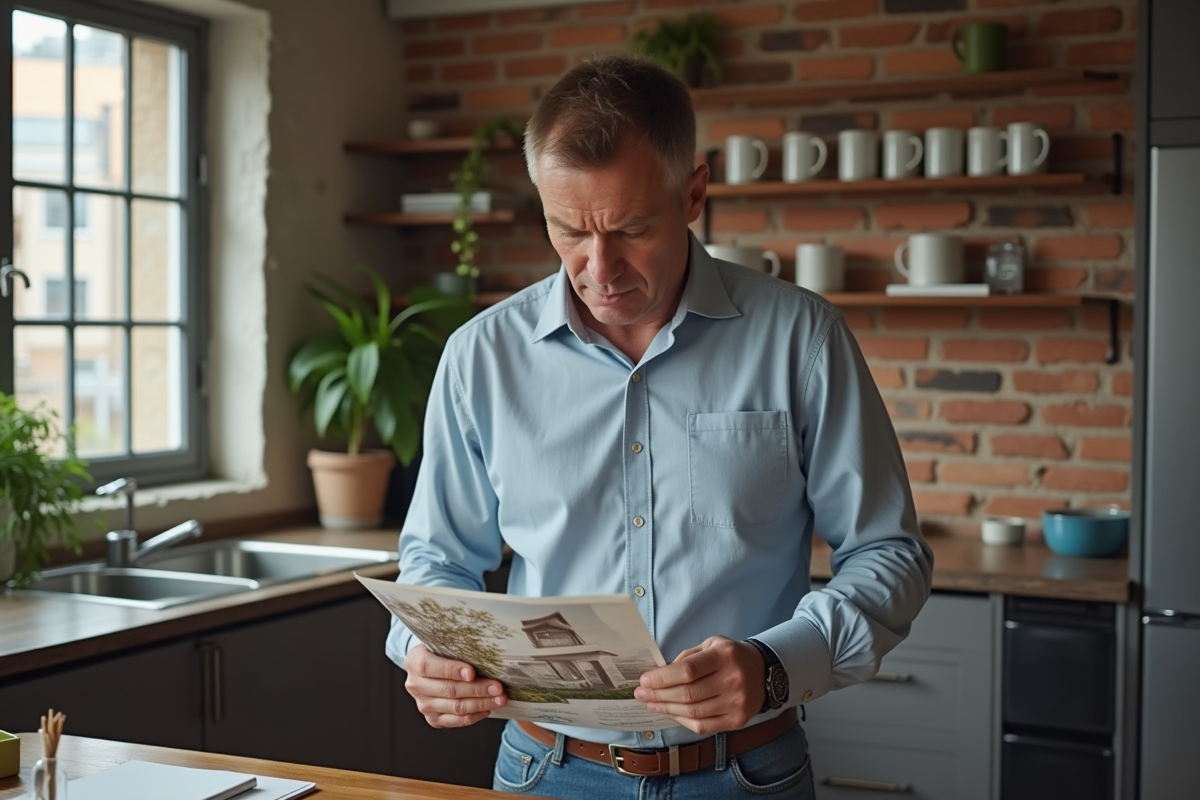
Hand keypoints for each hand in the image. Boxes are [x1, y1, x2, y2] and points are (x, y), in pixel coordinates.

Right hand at [403, 644, 507, 727]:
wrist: (428, 667)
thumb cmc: (441, 651)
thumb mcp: (443, 641)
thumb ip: (457, 646)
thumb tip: (485, 651)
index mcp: (415, 662)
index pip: (431, 667)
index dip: (452, 670)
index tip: (472, 672)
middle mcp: (416, 686)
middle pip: (449, 690)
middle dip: (477, 689)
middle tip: (498, 687)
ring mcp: (424, 705)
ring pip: (455, 707)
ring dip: (481, 704)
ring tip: (499, 699)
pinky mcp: (433, 719)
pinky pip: (456, 721)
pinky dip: (475, 715)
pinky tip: (488, 708)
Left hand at [634, 636, 765, 734]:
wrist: (764, 671)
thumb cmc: (731, 656)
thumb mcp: (711, 645)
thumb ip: (687, 658)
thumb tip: (659, 675)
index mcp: (724, 656)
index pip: (688, 671)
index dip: (662, 678)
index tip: (644, 680)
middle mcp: (733, 680)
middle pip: (688, 694)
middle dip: (659, 695)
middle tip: (641, 693)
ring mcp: (737, 703)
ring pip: (693, 713)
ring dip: (667, 709)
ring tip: (651, 703)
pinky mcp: (738, 720)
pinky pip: (703, 726)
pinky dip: (683, 721)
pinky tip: (671, 712)